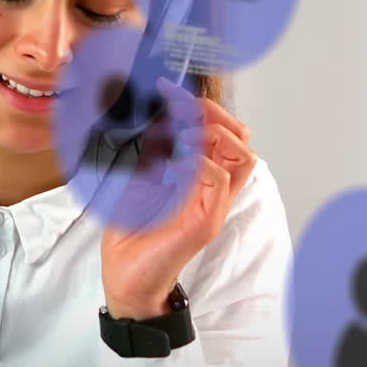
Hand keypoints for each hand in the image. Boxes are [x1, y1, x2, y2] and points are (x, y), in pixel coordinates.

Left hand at [100, 77, 256, 319]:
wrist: (125, 276)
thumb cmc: (131, 232)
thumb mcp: (136, 178)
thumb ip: (149, 149)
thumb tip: (147, 111)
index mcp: (202, 177)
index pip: (223, 131)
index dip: (203, 106)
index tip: (169, 89)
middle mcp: (215, 188)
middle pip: (240, 137)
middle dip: (213, 113)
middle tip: (181, 109)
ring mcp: (214, 204)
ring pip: (241, 155)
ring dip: (211, 135)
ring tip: (181, 136)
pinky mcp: (206, 221)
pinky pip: (218, 179)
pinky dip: (197, 163)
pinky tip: (170, 167)